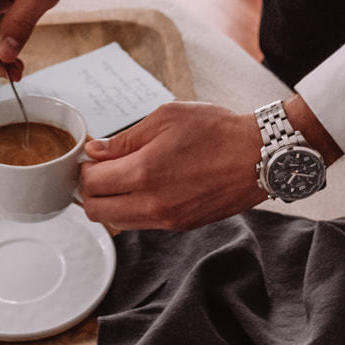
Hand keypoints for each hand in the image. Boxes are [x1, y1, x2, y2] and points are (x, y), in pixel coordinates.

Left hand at [78, 101, 267, 231]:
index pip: (91, 183)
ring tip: (123, 178)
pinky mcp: (181, 226)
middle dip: (90, 190)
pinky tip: (145, 187)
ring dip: (110, 203)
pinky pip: (141, 224)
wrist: (259, 157)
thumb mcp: (166, 118)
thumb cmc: (217, 131)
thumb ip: (125, 138)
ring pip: (116, 223)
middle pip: (95, 211)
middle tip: (101, 170)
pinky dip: (132, 209)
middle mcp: (152, 204)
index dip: (85, 168)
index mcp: (145, 172)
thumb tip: (95, 150)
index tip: (92, 156)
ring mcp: (167, 220)